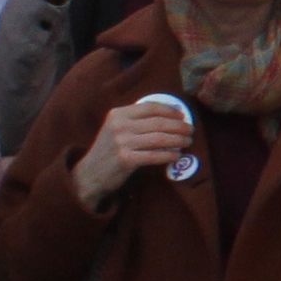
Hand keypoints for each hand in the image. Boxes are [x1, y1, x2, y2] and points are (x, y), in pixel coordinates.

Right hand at [75, 94, 195, 209]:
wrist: (90, 174)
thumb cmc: (109, 150)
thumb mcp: (116, 128)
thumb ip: (137, 120)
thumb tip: (172, 115)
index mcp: (118, 114)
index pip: (150, 107)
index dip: (169, 110)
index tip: (182, 116)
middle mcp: (119, 125)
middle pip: (158, 122)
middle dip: (179, 126)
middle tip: (191, 130)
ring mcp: (121, 142)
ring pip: (159, 138)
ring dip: (178, 140)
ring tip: (188, 141)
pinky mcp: (126, 159)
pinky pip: (155, 155)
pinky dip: (169, 155)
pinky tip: (177, 155)